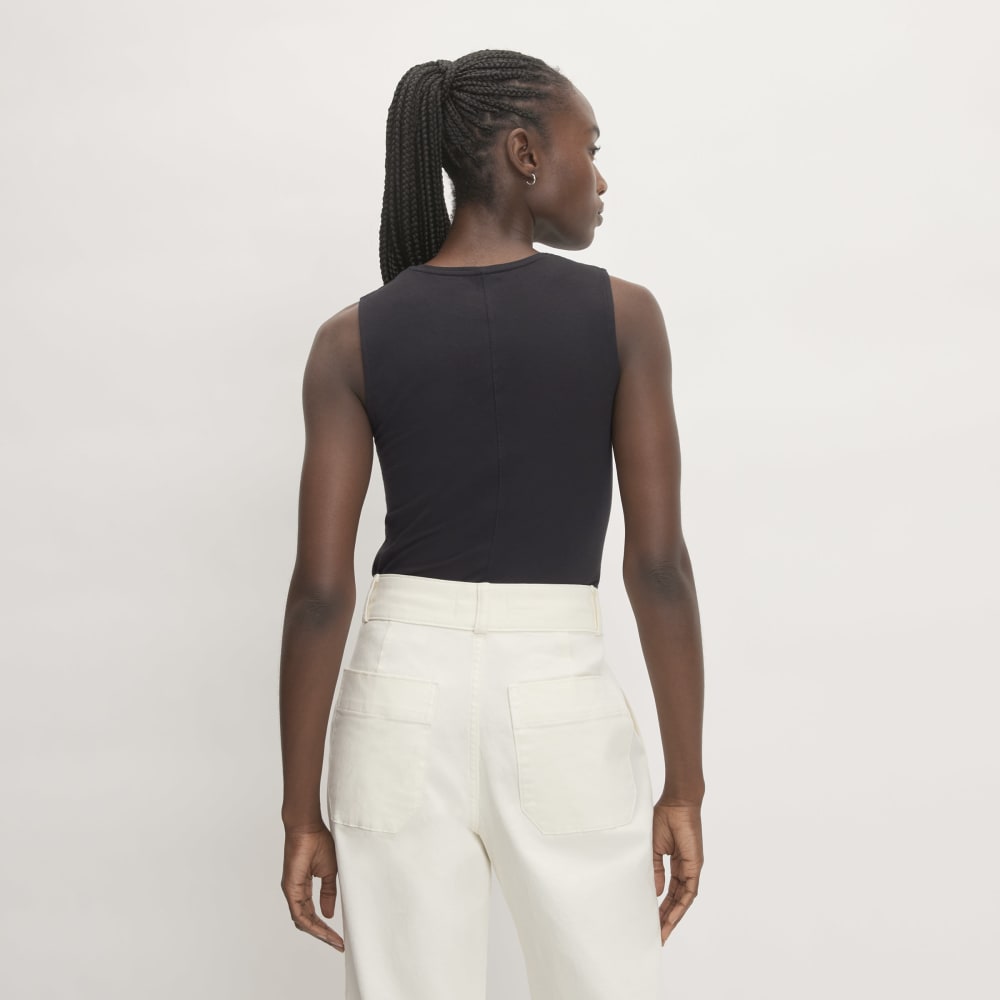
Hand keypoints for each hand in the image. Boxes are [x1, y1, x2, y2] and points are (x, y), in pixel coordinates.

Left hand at [280, 823, 345, 950]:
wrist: (308, 828)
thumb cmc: (318, 842)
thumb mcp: (330, 872)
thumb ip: (328, 893)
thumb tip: (328, 914)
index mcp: (303, 888)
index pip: (312, 915)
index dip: (325, 928)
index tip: (338, 938)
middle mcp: (295, 892)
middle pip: (307, 922)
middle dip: (323, 935)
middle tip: (337, 944)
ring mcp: (291, 891)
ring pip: (303, 920)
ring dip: (318, 932)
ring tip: (333, 940)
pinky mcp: (290, 888)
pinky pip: (299, 913)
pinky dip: (310, 924)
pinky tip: (322, 929)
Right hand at [652, 800, 702, 943]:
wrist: (677, 803)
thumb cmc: (664, 818)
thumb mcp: (653, 848)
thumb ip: (655, 870)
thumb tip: (656, 893)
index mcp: (675, 863)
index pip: (669, 891)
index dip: (661, 907)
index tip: (652, 922)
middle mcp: (685, 869)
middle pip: (676, 900)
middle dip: (667, 918)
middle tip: (657, 935)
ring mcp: (691, 869)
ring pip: (683, 900)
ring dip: (673, 917)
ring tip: (662, 933)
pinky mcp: (695, 866)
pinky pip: (689, 892)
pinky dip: (680, 906)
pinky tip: (672, 918)